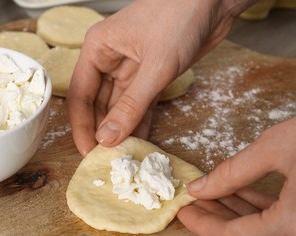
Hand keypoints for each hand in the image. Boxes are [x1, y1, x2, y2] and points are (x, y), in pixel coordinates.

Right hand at [67, 0, 256, 155]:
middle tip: (106, 160)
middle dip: (102, 131)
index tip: (87, 151)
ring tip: (123, 156)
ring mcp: (132, 69)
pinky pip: (141, 104)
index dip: (82, 126)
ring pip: (120, 106)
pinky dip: (141, 122)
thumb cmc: (180, 16)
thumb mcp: (155, 65)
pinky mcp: (152, 75)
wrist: (214, 0)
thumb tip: (107, 138)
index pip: (80, 95)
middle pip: (98, 103)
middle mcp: (110, 60)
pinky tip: (140, 142)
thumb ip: (131, 105)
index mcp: (98, 49)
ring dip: (122, 130)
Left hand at [178, 109, 295, 235]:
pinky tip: (241, 195)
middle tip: (196, 205)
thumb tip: (199, 189)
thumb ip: (231, 173)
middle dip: (218, 225)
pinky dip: (262, 216)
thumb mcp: (276, 147)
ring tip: (213, 197)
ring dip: (238, 221)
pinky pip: (287, 231)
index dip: (203, 225)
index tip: (183, 211)